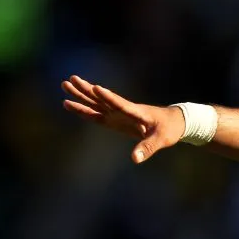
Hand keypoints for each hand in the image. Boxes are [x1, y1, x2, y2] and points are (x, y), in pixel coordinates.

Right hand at [62, 75, 184, 162]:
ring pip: (96, 103)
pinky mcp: (115, 119)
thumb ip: (148, 148)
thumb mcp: (161, 139)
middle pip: (103, 99)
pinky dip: (84, 109)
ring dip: (81, 95)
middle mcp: (124, 110)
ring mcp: (118, 114)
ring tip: (65, 84)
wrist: (173, 122)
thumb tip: (134, 158)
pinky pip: (97, 114)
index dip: (109, 97)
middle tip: (70, 79)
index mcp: (136, 112)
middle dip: (87, 90)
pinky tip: (70, 104)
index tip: (96, 88)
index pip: (121, 104)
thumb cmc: (169, 129)